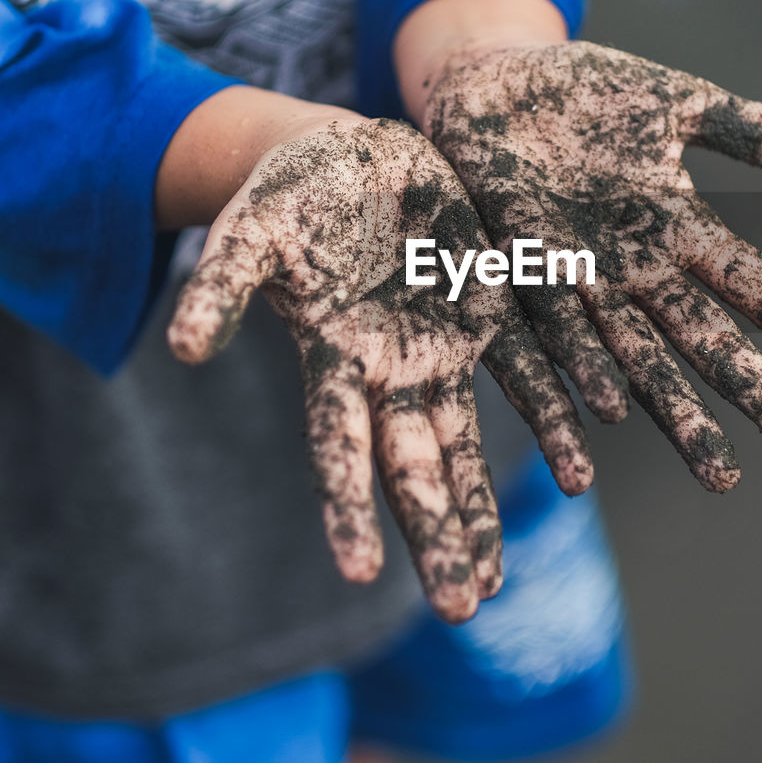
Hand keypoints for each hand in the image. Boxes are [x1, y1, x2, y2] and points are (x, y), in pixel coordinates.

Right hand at [166, 115, 590, 621]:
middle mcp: (390, 370)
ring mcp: (442, 346)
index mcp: (333, 358)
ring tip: (503, 577)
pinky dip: (552, 416)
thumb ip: (222, 290)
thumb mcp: (250, 236)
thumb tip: (181, 350)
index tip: (360, 572)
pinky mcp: (486, 307)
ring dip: (486, 505)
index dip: (348, 505)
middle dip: (437, 534)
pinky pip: (526, 370)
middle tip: (461, 607)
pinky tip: (578, 470)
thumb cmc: (287, 198)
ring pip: (467, 441)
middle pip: (415, 466)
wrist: (350, 155)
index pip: (340, 446)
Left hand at [424, 40, 761, 491]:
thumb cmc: (586, 95)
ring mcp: (577, 276)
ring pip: (637, 358)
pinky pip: (549, 330)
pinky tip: (608, 410)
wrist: (490, 81)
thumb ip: (750, 131)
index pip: (758, 291)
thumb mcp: (678, 104)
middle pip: (708, 341)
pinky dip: (579, 369)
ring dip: (677, 415)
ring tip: (719, 471)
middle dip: (759, 398)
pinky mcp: (515, 268)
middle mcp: (636, 267)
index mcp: (678, 227)